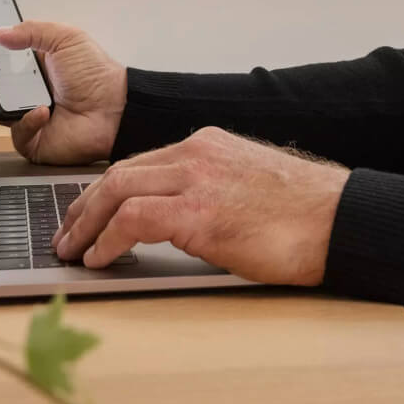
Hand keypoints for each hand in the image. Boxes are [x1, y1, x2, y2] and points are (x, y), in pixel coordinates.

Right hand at [0, 20, 125, 163]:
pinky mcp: (35, 141)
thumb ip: (32, 32)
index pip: (4, 64)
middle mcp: (31, 93)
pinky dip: (26, 122)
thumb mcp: (65, 39)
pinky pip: (19, 134)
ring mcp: (31, 118)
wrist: (115, 108)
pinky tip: (41, 111)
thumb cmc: (96, 73)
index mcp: (37, 68)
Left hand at [52, 125, 348, 285]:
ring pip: (117, 188)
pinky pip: (133, 219)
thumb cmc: (302, 214)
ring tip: (73, 251)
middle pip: (120, 172)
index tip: (88, 213)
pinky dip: (108, 239)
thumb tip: (181, 222)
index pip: (141, 163)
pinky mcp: (198, 212)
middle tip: (67, 234)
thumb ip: (210, 191)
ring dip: (86, 223)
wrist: (336, 218)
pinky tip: (101, 259)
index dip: (107, 191)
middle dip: (85, 205)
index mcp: (209, 144)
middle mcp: (197, 152)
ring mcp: (196, 178)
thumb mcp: (247, 188)